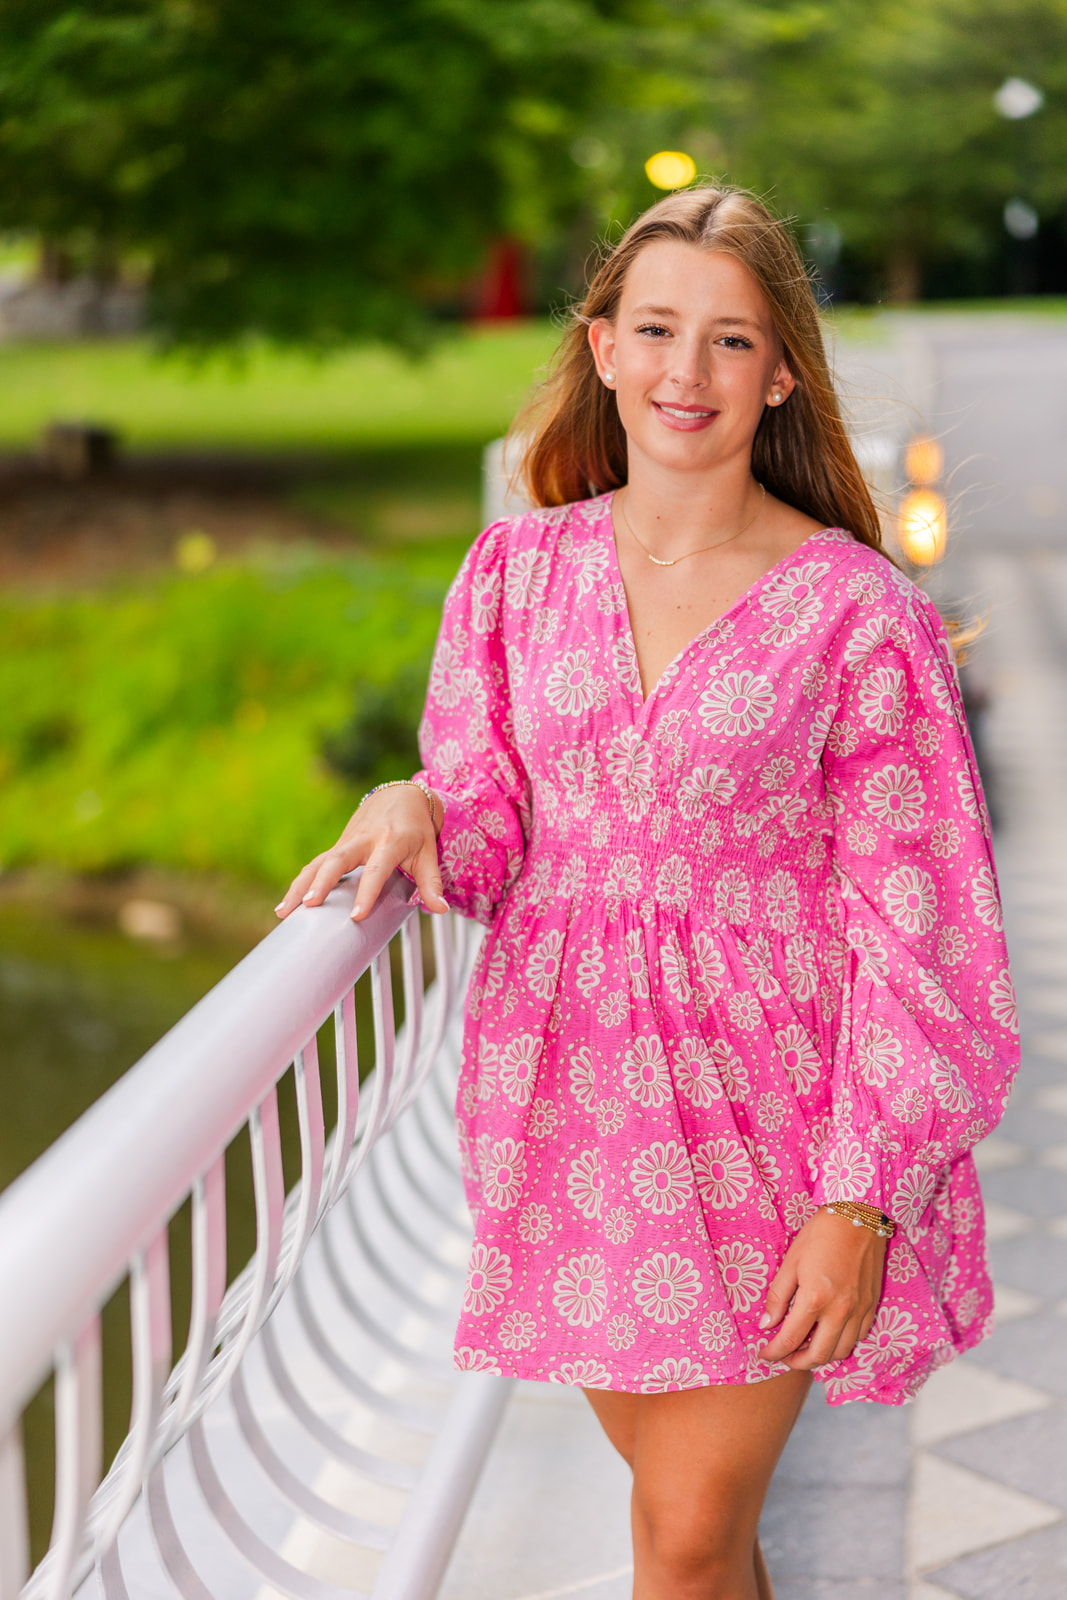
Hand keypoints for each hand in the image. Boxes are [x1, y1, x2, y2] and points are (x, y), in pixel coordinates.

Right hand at [274, 786, 447, 922]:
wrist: (400, 795)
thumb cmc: (417, 827)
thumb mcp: (429, 851)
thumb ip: (432, 882)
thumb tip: (441, 909)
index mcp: (390, 841)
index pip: (377, 869)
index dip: (367, 892)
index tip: (356, 916)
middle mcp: (364, 839)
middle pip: (337, 860)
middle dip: (321, 883)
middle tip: (309, 906)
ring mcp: (347, 841)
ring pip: (319, 862)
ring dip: (300, 886)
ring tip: (284, 912)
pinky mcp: (338, 845)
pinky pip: (315, 864)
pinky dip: (301, 882)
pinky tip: (287, 904)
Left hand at [758, 1207, 886, 1369]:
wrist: (858, 1216)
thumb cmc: (820, 1234)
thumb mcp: (791, 1262)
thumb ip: (777, 1296)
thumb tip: (766, 1324)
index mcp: (815, 1299)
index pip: (790, 1340)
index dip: (773, 1352)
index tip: (763, 1354)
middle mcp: (840, 1311)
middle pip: (818, 1356)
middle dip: (796, 1362)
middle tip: (783, 1357)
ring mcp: (859, 1311)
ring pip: (841, 1352)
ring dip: (820, 1357)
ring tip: (805, 1347)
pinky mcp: (871, 1306)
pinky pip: (858, 1338)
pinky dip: (841, 1343)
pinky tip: (829, 1334)